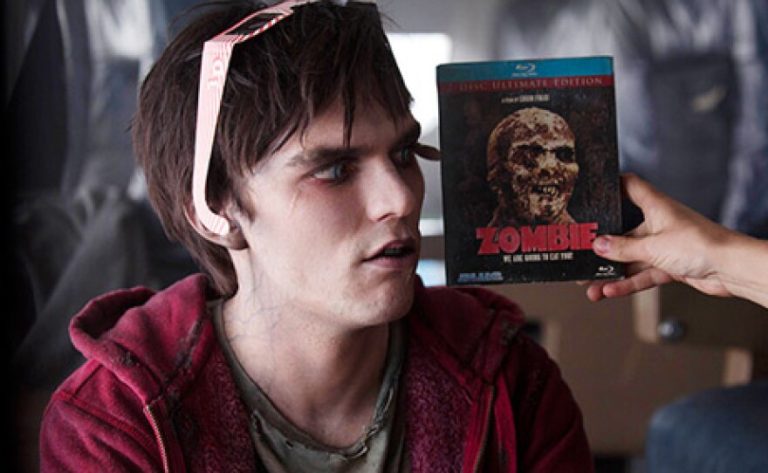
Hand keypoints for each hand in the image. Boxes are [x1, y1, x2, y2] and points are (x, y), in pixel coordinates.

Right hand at [586, 174, 738, 301]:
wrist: (731, 269)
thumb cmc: (701, 245)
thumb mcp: (653, 246)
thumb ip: (623, 248)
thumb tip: (598, 245)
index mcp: (655, 206)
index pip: (630, 187)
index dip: (612, 186)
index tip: (592, 192)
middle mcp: (658, 224)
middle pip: (623, 231)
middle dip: (602, 246)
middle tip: (581, 253)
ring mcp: (663, 246)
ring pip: (630, 259)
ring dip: (610, 272)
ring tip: (589, 285)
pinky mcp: (669, 266)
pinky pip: (641, 274)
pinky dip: (626, 283)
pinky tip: (609, 291)